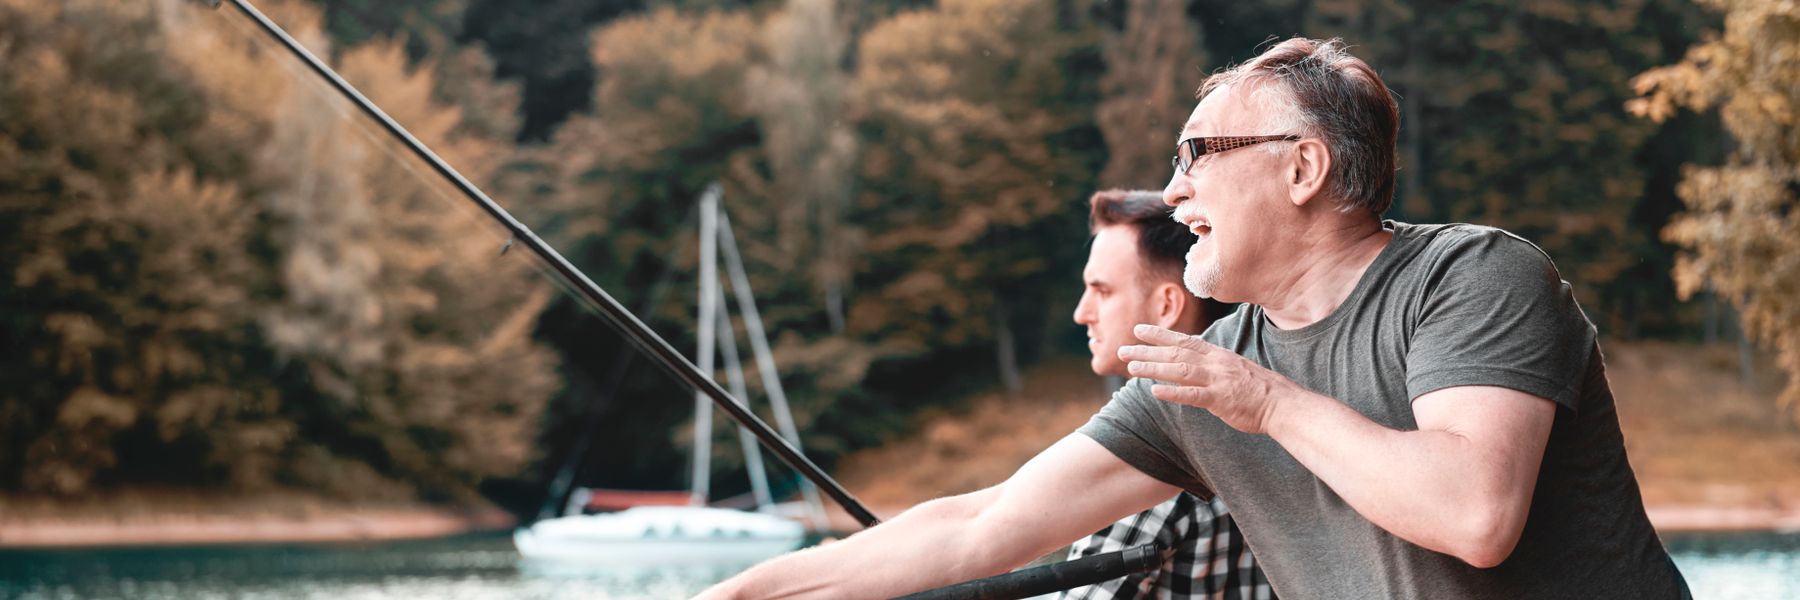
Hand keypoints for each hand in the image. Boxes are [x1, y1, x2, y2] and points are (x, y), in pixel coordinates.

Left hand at [1119, 324, 1304, 433]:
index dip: (1159, 335)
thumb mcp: (1235, 369)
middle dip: (1146, 351)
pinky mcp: (1221, 399)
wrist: (1283, 404)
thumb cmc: (1260, 390)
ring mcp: (1218, 380)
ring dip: (1153, 368)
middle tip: (1122, 350)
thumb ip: (1213, 366)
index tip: (1138, 330)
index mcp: (1218, 355)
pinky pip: (1193, 395)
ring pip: (1179, 370)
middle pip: (1175, 353)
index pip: (1184, 340)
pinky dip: (1173, 392)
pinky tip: (1154, 392)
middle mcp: (1215, 362)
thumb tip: (1194, 367)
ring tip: (1131, 368)